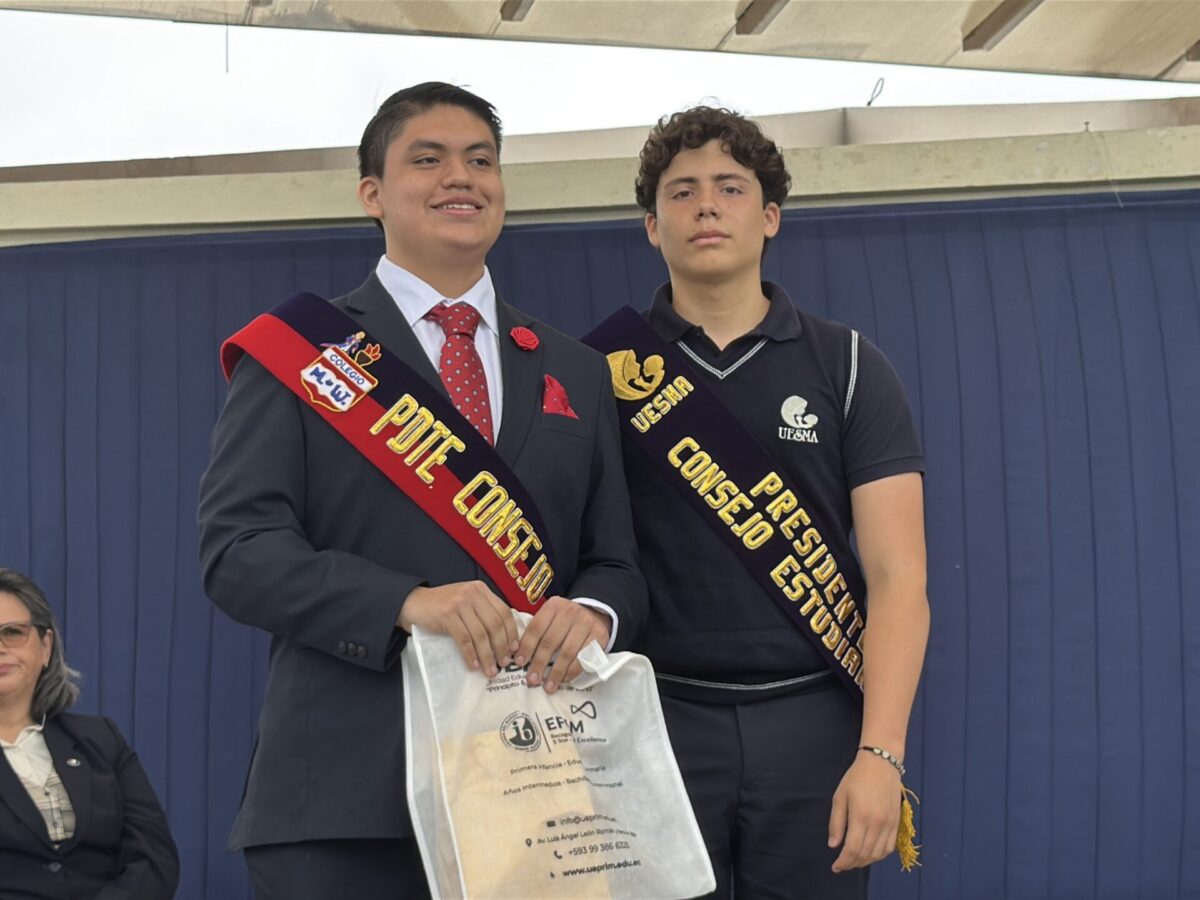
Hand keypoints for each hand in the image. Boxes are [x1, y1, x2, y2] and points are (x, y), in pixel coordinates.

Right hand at [397, 581, 518, 676]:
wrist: (413, 603)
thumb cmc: (442, 607)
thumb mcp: (466, 602)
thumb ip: (483, 612)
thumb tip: (505, 639)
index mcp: (481, 590)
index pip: (504, 612)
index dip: (512, 633)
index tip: (515, 649)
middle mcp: (473, 593)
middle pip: (495, 624)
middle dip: (502, 647)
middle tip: (504, 663)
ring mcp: (460, 603)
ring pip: (480, 634)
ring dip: (487, 655)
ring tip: (490, 670)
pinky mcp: (447, 614)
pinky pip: (464, 639)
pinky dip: (470, 654)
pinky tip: (473, 665)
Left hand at [515, 597, 609, 692]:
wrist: (595, 614)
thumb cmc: (566, 621)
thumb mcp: (551, 617)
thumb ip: (537, 631)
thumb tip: (518, 656)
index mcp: (553, 606)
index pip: (536, 628)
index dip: (526, 647)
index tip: (519, 663)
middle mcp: (569, 612)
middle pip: (551, 641)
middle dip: (539, 663)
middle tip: (532, 680)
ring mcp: (586, 623)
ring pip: (567, 651)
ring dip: (556, 672)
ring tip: (548, 686)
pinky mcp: (598, 635)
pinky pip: (583, 657)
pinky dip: (573, 670)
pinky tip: (564, 679)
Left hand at [828, 752, 901, 871]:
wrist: (881, 763)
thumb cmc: (856, 778)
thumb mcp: (840, 797)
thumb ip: (836, 823)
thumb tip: (833, 845)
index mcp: (861, 816)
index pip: (852, 849)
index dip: (843, 862)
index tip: (835, 866)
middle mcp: (878, 823)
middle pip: (865, 854)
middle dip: (852, 864)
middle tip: (842, 865)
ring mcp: (890, 824)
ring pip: (878, 854)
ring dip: (865, 862)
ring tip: (853, 860)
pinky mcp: (896, 822)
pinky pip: (889, 847)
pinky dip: (879, 855)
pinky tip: (869, 854)